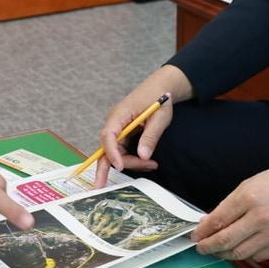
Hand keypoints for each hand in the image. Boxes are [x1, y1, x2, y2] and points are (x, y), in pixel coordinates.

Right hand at [95, 65, 192, 186]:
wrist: (160, 88)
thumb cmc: (159, 98)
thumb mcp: (159, 117)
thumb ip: (150, 136)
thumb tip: (143, 156)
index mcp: (119, 115)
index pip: (109, 135)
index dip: (111, 153)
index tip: (119, 166)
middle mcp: (114, 123)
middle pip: (108, 149)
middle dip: (115, 166)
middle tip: (123, 179)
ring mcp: (117, 129)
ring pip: (116, 153)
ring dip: (132, 162)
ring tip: (152, 165)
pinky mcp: (123, 134)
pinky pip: (123, 151)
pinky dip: (134, 159)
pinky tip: (147, 162)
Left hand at [191, 163, 268, 262]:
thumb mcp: (252, 182)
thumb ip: (231, 203)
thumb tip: (211, 221)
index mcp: (249, 197)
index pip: (218, 220)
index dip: (203, 231)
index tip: (196, 235)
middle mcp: (260, 217)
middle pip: (225, 240)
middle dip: (209, 246)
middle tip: (201, 247)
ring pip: (240, 253)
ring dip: (224, 254)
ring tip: (218, 251)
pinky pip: (258, 257)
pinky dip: (246, 255)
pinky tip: (240, 249)